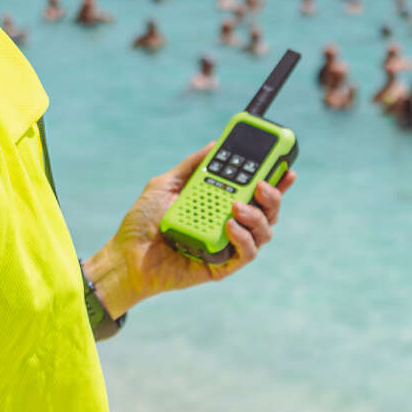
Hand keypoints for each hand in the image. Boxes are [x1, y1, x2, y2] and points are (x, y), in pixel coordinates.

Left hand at [86, 145, 294, 313]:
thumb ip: (192, 166)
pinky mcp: (223, 267)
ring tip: (238, 207)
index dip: (275, 180)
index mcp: (220, 205)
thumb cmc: (143, 222)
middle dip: (274, 196)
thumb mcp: (166, 184)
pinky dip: (243, 239)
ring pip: (263, 232)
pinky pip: (247, 254)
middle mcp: (230, 225)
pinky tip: (230, 227)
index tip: (284, 165)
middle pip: (268, 211)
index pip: (255, 192)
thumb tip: (214, 144)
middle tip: (262, 184)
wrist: (126, 255)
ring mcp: (228, 246)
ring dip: (258, 217)